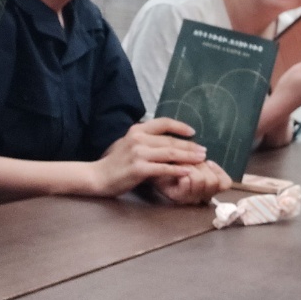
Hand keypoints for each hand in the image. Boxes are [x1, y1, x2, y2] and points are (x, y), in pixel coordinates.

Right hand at [90, 118, 208, 196]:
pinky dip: (178, 170)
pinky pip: (163, 169)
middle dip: (190, 146)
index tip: (193, 132)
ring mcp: (139, 154)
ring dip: (188, 156)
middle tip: (203, 150)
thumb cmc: (115, 162)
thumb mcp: (128, 144)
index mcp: (137, 130)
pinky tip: (188, 171)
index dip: (180, 127)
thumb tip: (166, 141)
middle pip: (170, 141)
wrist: (97, 176)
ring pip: (170, 154)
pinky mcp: (139, 169)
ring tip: (201, 159)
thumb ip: (146, 140)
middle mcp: (139, 138)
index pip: (163, 123)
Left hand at [152, 159, 229, 205]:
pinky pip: (188, 180)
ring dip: (191, 167)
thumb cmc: (167, 163)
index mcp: (206, 188)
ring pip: (201, 179)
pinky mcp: (176, 196)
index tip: (208, 161)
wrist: (146, 168)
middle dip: (201, 166)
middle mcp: (199, 196)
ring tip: (180, 163)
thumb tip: (202, 153)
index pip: (225, 183)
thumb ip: (198, 161)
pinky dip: (183, 171)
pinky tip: (177, 168)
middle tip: (189, 162)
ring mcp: (189, 198)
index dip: (219, 171)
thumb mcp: (187, 161)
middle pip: (213, 181)